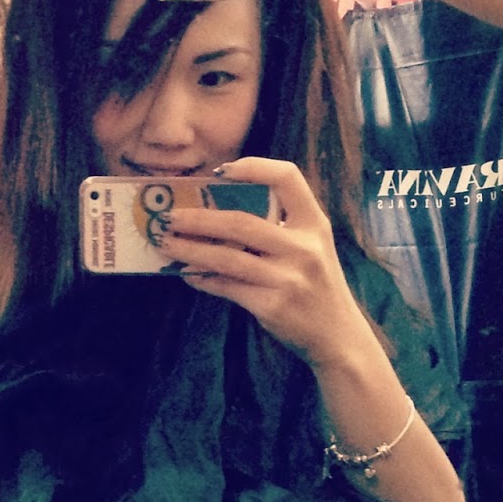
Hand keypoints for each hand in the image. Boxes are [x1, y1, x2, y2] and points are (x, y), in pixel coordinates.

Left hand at [157, 157, 373, 368]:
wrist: (337, 335)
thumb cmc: (317, 285)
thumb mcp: (312, 247)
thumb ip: (279, 228)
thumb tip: (218, 214)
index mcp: (314, 223)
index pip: (287, 177)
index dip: (254, 167)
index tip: (221, 172)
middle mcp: (303, 247)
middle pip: (241, 222)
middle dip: (198, 218)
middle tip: (169, 216)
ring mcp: (287, 278)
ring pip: (227, 258)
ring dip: (190, 249)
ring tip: (165, 243)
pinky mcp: (272, 305)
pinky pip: (228, 287)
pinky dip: (203, 279)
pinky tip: (187, 274)